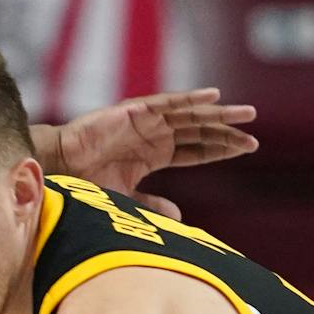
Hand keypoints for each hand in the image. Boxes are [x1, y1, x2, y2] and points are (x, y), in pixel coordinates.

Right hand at [50, 88, 259, 218]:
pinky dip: (190, 99)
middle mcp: (155, 135)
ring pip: (190, 115)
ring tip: (246, 113)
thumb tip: (180, 216)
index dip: (220, 149)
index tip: (247, 148)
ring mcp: (146, 122)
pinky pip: (168, 103)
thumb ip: (152, 204)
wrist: (59, 168)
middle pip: (199, 131)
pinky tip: (213, 97)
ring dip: (218, 114)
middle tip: (254, 132)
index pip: (196, 149)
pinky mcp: (135, 111)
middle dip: (227, 131)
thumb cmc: (85, 183)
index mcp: (154, 154)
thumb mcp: (125, 198)